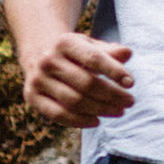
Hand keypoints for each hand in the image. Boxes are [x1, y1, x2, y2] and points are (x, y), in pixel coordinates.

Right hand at [18, 31, 133, 127]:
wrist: (39, 55)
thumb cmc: (74, 52)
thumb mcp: (90, 46)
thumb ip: (109, 51)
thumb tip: (128, 53)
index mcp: (64, 42)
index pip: (93, 58)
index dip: (114, 71)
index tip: (131, 83)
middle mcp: (48, 60)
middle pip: (86, 83)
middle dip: (112, 95)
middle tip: (130, 102)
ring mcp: (38, 80)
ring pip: (74, 101)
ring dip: (100, 109)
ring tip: (118, 111)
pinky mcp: (32, 97)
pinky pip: (58, 114)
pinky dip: (79, 121)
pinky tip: (97, 120)